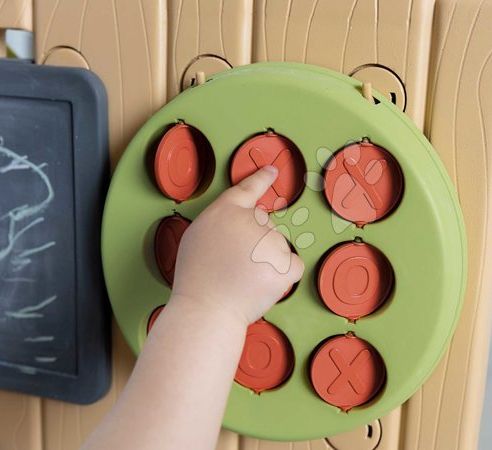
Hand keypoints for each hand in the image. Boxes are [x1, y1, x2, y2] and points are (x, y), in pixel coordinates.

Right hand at [171, 166, 303, 324]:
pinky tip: (264, 283)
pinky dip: (284, 275)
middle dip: (255, 241)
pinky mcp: (285, 265)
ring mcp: (270, 242)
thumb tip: (239, 223)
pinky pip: (294, 264)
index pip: (248, 188)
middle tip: (234, 264)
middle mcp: (250, 221)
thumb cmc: (197, 279)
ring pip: (278, 246)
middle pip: (264, 224)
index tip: (272, 171)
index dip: (261, 178)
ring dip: (267, 260)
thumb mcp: (197, 236)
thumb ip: (220, 222)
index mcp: (225, 211)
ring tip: (244, 278)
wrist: (207, 309)